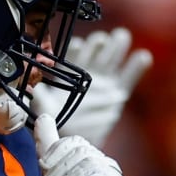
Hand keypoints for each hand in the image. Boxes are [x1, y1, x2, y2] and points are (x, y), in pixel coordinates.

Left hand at [32, 27, 151, 147]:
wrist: (74, 139)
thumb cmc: (56, 121)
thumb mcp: (43, 109)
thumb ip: (39, 98)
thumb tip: (31, 89)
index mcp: (69, 72)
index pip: (73, 55)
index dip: (77, 48)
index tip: (78, 46)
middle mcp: (87, 72)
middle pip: (95, 49)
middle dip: (99, 41)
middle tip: (102, 39)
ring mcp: (104, 81)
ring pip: (113, 57)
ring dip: (118, 44)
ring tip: (121, 36)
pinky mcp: (119, 92)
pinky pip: (129, 76)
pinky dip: (137, 66)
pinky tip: (143, 56)